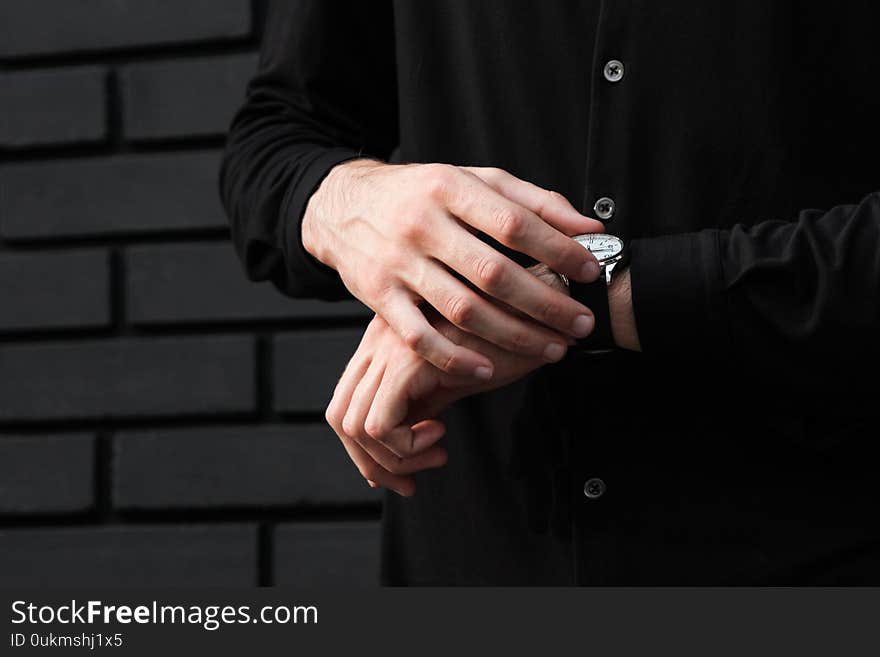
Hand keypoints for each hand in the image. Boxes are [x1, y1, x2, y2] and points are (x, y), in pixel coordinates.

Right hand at [302, 160, 602, 378]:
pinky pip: (418, 335)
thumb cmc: (420, 194)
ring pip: (462, 308)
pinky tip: (486, 369)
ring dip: (513, 334)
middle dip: (545, 303)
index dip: (557, 250)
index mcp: (451, 188)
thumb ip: (532, 201)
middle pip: (493, 272)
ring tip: (550, 349)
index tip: (589, 272)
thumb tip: (589, 229)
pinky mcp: (377, 295)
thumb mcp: (474, 181)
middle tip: (581, 324)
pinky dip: (453, 357)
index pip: (514, 223)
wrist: (344, 205)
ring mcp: (397, 262)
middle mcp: (422, 224)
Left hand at [325, 264, 567, 494]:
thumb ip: (420, 406)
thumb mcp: (450, 380)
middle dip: (372, 463)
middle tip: (411, 482)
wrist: (539, 314)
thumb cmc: (503, 344)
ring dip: (394, 460)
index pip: (345, 403)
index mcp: (381, 343)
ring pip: (355, 426)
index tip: (402, 472)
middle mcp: (376, 342)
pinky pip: (380, 425)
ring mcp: (388, 349)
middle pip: (340, 416)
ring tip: (437, 453)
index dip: (364, 449)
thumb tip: (399, 451)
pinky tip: (442, 434)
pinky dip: (406, 447)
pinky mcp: (408, 362)